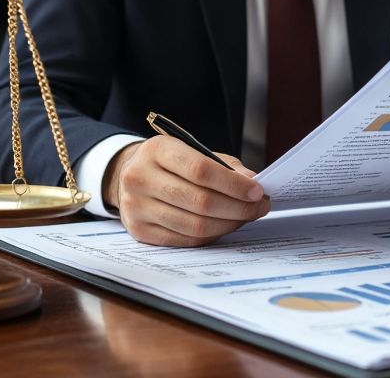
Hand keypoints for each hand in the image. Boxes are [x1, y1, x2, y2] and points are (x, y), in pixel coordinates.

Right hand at [103, 135, 269, 246]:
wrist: (130, 175)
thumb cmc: (170, 163)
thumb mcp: (193, 151)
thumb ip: (224, 166)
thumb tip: (252, 184)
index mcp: (157, 150)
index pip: (200, 170)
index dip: (233, 184)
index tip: (257, 191)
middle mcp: (141, 178)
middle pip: (200, 201)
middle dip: (237, 207)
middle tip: (259, 207)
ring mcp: (137, 206)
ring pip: (194, 225)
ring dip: (228, 224)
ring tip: (245, 217)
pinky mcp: (139, 230)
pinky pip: (184, 239)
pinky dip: (211, 235)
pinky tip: (224, 226)